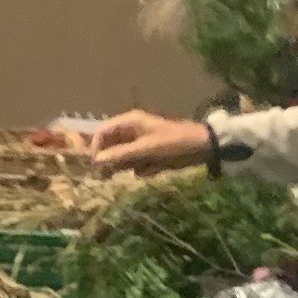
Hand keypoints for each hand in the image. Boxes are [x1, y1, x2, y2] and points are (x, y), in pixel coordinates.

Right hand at [90, 110, 211, 173]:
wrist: (202, 147)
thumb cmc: (173, 144)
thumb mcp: (145, 149)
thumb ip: (120, 155)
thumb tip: (96, 161)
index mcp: (129, 122)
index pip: (101, 132)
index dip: (96, 148)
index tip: (96, 166)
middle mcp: (131, 130)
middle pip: (110, 146)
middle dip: (114, 161)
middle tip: (113, 175)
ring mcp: (140, 143)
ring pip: (123, 158)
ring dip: (131, 166)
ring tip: (145, 168)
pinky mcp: (149, 154)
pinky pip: (137, 164)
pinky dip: (143, 168)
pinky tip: (156, 168)